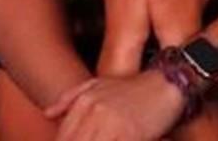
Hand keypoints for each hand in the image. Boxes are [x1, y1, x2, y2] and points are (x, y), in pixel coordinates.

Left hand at [46, 70, 185, 140]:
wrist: (169, 82)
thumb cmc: (136, 88)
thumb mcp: (100, 85)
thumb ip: (71, 98)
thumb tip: (48, 113)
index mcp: (83, 101)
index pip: (63, 137)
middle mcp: (92, 109)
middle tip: (102, 140)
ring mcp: (110, 121)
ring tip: (109, 140)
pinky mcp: (129, 133)